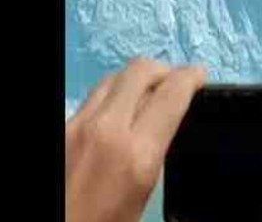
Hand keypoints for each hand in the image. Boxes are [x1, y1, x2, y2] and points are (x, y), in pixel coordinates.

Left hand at [65, 59, 206, 221]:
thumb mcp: (146, 191)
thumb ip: (157, 148)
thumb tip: (165, 121)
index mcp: (137, 152)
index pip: (172, 92)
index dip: (192, 77)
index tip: (200, 77)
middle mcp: (105, 128)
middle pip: (140, 70)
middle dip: (164, 70)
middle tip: (175, 85)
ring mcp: (77, 124)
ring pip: (113, 78)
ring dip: (136, 80)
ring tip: (148, 97)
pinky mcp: (61, 128)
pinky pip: (92, 98)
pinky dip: (112, 97)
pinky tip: (118, 116)